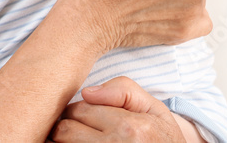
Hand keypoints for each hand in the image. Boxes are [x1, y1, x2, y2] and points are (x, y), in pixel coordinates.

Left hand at [48, 77, 187, 141]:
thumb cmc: (161, 137)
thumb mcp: (153, 109)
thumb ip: (124, 90)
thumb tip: (87, 92)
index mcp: (130, 128)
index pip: (80, 109)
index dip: (79, 110)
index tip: (88, 116)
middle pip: (66, 129)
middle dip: (69, 125)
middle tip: (82, 128)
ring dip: (65, 140)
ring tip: (81, 137)